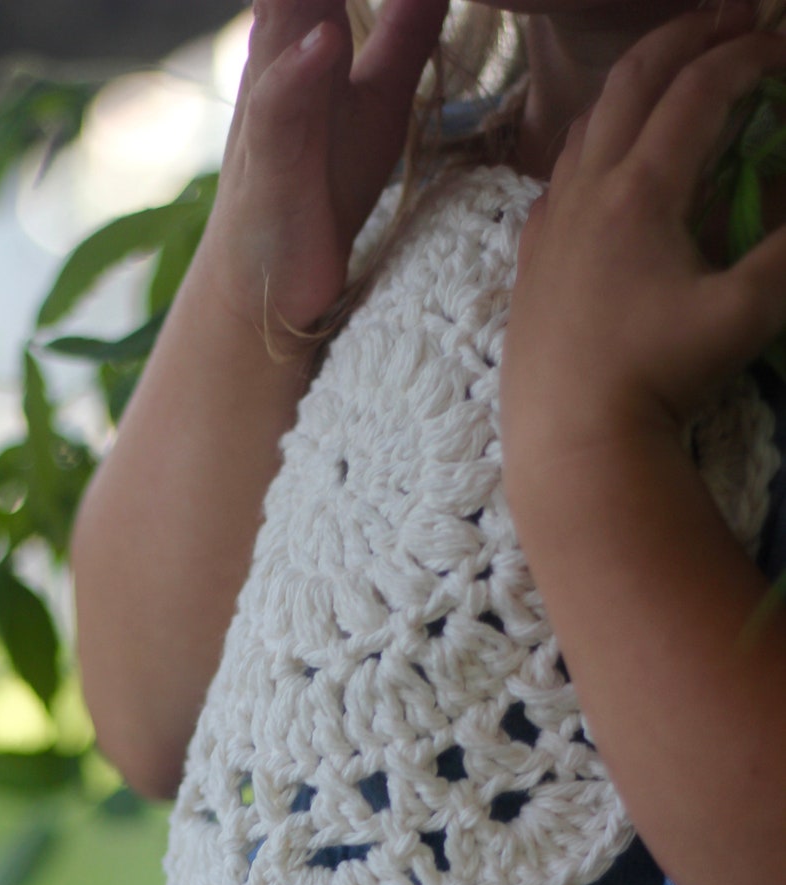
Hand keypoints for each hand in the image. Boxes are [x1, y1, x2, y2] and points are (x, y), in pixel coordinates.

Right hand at [196, 0, 447, 344]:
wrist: (271, 280)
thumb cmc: (320, 187)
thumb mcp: (378, 99)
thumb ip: (401, 33)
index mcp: (307, 28)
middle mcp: (280, 51)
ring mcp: (269, 105)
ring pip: (284, 14)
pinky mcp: (268, 165)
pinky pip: (280, 108)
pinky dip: (299, 72)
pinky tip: (324, 42)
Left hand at [502, 8, 785, 470]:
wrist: (568, 436)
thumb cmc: (656, 377)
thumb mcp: (747, 313)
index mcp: (639, 191)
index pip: (699, 91)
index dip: (748, 55)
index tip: (783, 46)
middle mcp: (586, 192)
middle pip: (630, 83)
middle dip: (683, 38)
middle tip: (727, 18)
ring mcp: (550, 224)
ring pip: (585, 126)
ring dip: (631, 87)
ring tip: (669, 77)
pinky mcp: (531, 259)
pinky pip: (559, 177)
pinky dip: (592, 144)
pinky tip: (605, 165)